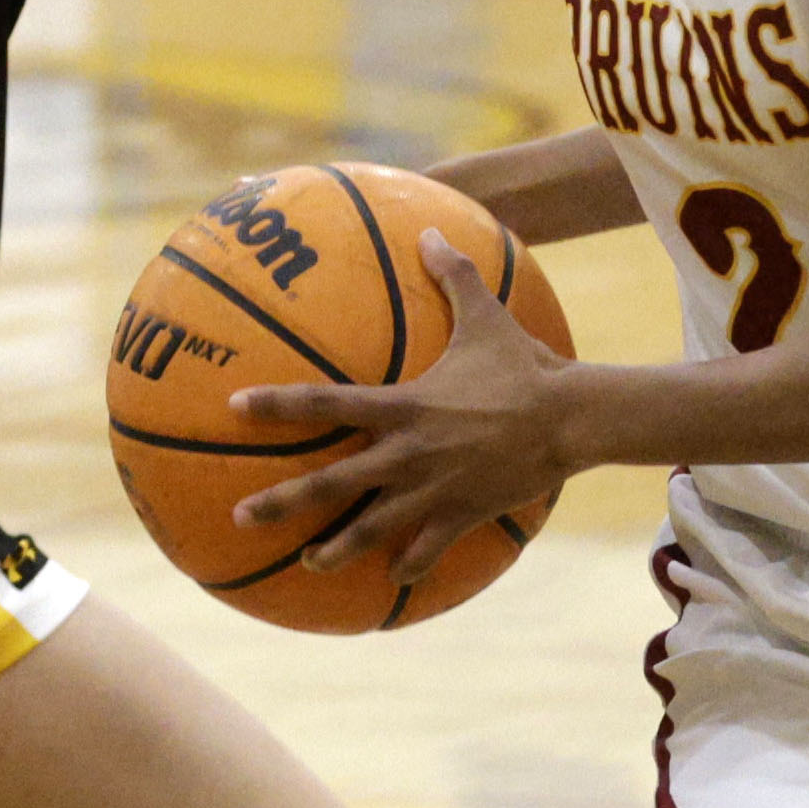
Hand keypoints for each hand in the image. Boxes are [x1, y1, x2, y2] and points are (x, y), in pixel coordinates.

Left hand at [224, 231, 576, 581]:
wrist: (573, 418)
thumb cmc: (525, 365)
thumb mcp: (486, 315)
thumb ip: (453, 274)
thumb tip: (431, 230)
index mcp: (402, 405)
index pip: (325, 401)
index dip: (277, 404)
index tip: (235, 406)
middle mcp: (407, 452)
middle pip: (331, 484)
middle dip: (282, 502)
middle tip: (240, 516)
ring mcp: (433, 489)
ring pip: (372, 528)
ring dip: (337, 549)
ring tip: (307, 565)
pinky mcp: (463, 513)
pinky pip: (429, 546)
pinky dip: (410, 563)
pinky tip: (394, 578)